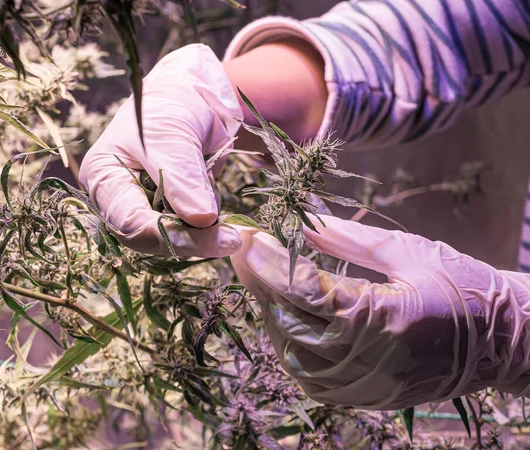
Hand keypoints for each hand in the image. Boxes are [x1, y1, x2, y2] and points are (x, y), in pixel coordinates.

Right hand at [79, 44, 242, 258]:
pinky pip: (192, 233)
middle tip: (232, 239)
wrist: (188, 102)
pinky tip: (224, 214)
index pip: (129, 221)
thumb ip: (182, 176)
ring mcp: (147, 212)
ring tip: (233, 224)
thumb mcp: (171, 134)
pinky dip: (212, 229)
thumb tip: (202, 219)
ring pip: (175, 240)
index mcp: (104, 179)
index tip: (209, 230)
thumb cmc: (167, 108)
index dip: (167, 233)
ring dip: (206, 235)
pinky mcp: (172, 216)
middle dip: (193, 240)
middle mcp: (120, 203)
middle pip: (151, 239)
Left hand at [230, 214, 529, 409]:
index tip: (247, 238)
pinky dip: (290, 345)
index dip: (269, 264)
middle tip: (243, 253)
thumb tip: (302, 224)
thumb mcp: (407, 251)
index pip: (305, 292)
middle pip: (291, 323)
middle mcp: (371, 361)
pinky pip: (312, 377)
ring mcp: (368, 386)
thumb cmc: (462, 285)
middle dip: (259, 284)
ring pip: (294, 355)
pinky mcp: (367, 397)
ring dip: (270, 315)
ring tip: (260, 280)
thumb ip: (349, 240)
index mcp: (384, 319)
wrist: (504, 339)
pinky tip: (284, 316)